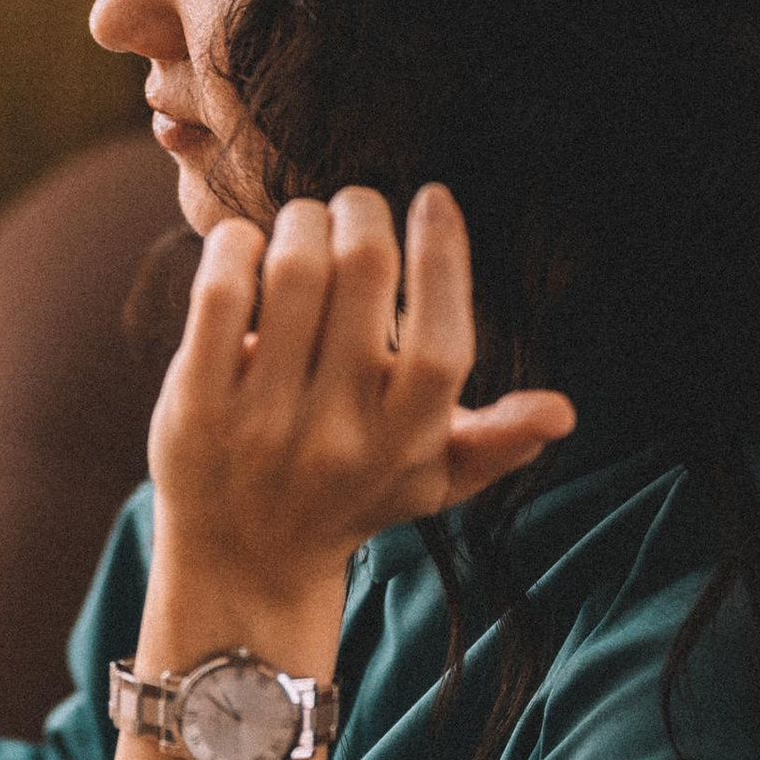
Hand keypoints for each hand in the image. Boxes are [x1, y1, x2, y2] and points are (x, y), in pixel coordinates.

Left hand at [141, 183, 572, 669]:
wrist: (242, 562)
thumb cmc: (351, 499)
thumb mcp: (430, 481)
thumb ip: (495, 443)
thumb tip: (563, 412)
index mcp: (405, 442)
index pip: (441, 341)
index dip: (444, 254)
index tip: (434, 197)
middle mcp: (338, 433)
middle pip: (362, 273)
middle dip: (360, 213)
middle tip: (355, 207)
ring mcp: (262, 419)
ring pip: (292, 268)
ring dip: (302, 221)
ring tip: (306, 223)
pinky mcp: (196, 405)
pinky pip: (220, 294)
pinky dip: (235, 247)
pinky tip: (248, 246)